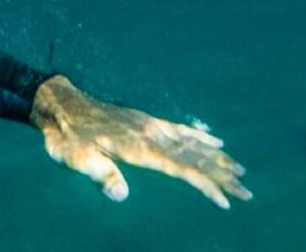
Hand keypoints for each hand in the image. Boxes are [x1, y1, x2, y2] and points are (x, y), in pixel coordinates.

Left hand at [31, 76, 250, 207]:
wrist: (58, 105)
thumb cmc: (65, 137)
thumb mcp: (74, 159)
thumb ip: (99, 175)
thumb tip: (121, 195)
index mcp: (138, 147)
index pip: (181, 169)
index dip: (205, 185)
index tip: (226, 201)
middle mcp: (149, 133)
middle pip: (195, 157)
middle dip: (222, 176)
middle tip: (247, 193)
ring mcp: (149, 125)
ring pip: (192, 143)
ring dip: (217, 158)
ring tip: (241, 170)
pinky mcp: (144, 120)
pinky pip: (179, 128)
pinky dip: (199, 136)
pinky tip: (214, 140)